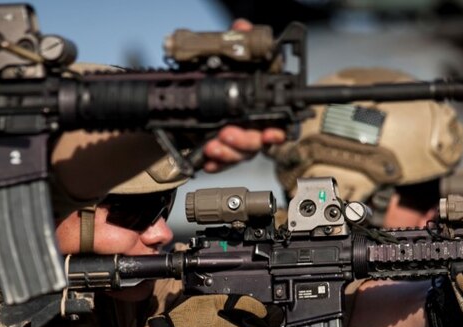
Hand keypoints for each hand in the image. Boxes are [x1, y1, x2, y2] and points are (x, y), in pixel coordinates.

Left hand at [200, 18, 286, 173]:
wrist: (184, 101)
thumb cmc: (212, 81)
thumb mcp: (222, 59)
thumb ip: (235, 45)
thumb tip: (241, 27)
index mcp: (259, 107)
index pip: (279, 122)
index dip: (278, 130)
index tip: (271, 133)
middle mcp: (252, 126)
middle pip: (259, 142)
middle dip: (244, 140)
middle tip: (227, 133)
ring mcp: (238, 141)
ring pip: (241, 154)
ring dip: (228, 152)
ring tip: (212, 144)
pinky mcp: (222, 152)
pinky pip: (223, 164)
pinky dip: (216, 164)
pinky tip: (207, 161)